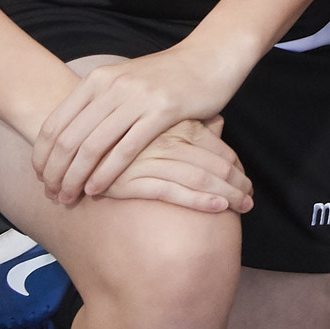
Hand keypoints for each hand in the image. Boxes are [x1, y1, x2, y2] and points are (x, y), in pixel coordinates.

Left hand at [29, 44, 244, 205]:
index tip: (39, 178)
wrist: (209, 58)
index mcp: (98, 79)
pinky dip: (106, 173)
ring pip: (92, 146)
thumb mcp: (124, 81)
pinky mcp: (163, 111)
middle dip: (55, 172)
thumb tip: (66, 135)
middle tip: (51, 194)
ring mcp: (138, 97)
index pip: (56, 123)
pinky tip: (97, 189)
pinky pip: (125, 149)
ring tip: (69, 197)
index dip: (42, 155)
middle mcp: (114, 86)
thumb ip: (97, 102)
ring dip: (75, 178)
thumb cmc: (166, 77)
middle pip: (69, 138)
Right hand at [104, 117, 254, 214]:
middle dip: (236, 182)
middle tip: (251, 198)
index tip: (247, 182)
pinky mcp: (128, 179)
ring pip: (198, 176)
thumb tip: (218, 122)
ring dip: (227, 193)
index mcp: (176, 123)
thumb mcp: (162, 120)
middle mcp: (165, 138)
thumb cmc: (125, 131)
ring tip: (245, 205)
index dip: (235, 165)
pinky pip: (171, 191)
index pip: (217, 146)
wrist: (78, 136)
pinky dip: (198, 200)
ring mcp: (147, 158)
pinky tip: (219, 207)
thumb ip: (192, 123)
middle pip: (213, 162)